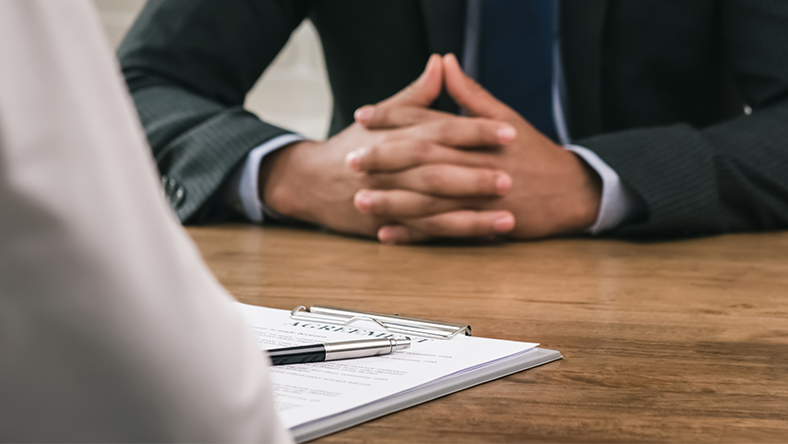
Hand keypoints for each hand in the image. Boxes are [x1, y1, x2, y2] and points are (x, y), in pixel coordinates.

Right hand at [259, 55, 515, 238]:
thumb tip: (441, 63)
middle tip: (510, 177)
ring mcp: (388, 200)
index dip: (474, 130)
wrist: (310, 182)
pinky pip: (423, 233)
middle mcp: (391, 169)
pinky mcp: (387, 224)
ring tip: (507, 218)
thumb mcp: (383, 117)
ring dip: (471, 215)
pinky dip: (451, 237)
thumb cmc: (354, 145)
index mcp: (395, 137)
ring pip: (433, 209)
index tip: (508, 131)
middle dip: (474, 176)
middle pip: (436, 171)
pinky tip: (482, 238)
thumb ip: (416, 94)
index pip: (439, 130)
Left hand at [352, 54, 601, 241]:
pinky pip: (444, 229)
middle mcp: (476, 163)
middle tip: (351, 159)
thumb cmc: (534, 152)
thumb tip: (444, 61)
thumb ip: (471, 93)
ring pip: (430, 198)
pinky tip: (388, 233)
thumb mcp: (506, 118)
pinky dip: (415, 233)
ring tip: (360, 200)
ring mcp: (480, 195)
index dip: (393, 116)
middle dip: (384, 159)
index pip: (429, 120)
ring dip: (393, 200)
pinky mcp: (484, 222)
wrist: (572, 191)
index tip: (362, 116)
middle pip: (423, 158)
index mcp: (477, 134)